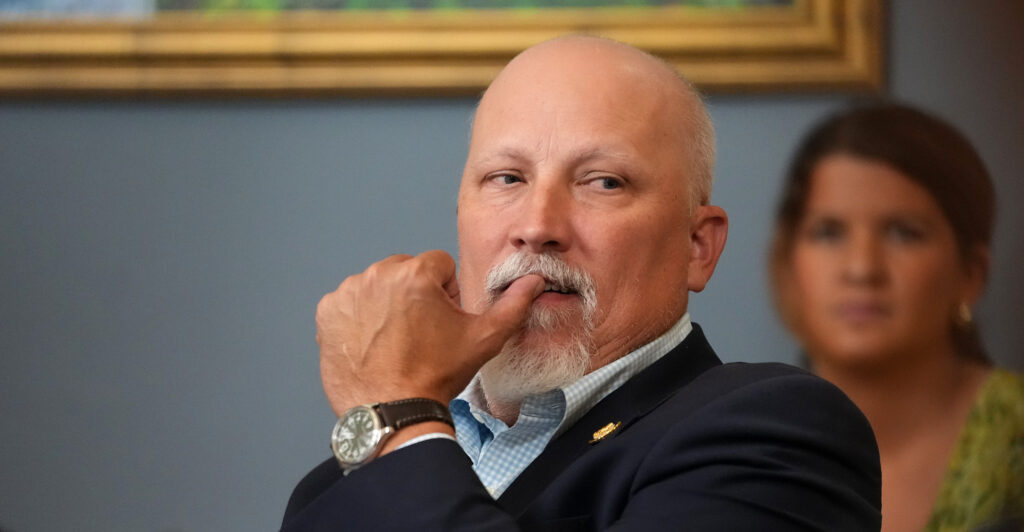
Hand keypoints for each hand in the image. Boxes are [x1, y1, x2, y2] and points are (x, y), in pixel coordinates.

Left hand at [316, 250, 543, 418]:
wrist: (393, 412)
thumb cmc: (436, 376)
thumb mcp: (484, 339)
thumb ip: (513, 305)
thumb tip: (533, 282)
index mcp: (415, 274)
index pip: (439, 265)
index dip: (447, 293)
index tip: (443, 320)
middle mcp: (377, 275)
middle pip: (406, 272)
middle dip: (415, 295)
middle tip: (421, 333)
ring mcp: (348, 293)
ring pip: (378, 286)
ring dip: (387, 305)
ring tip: (397, 341)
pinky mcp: (328, 313)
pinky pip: (350, 303)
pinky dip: (360, 319)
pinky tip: (373, 345)